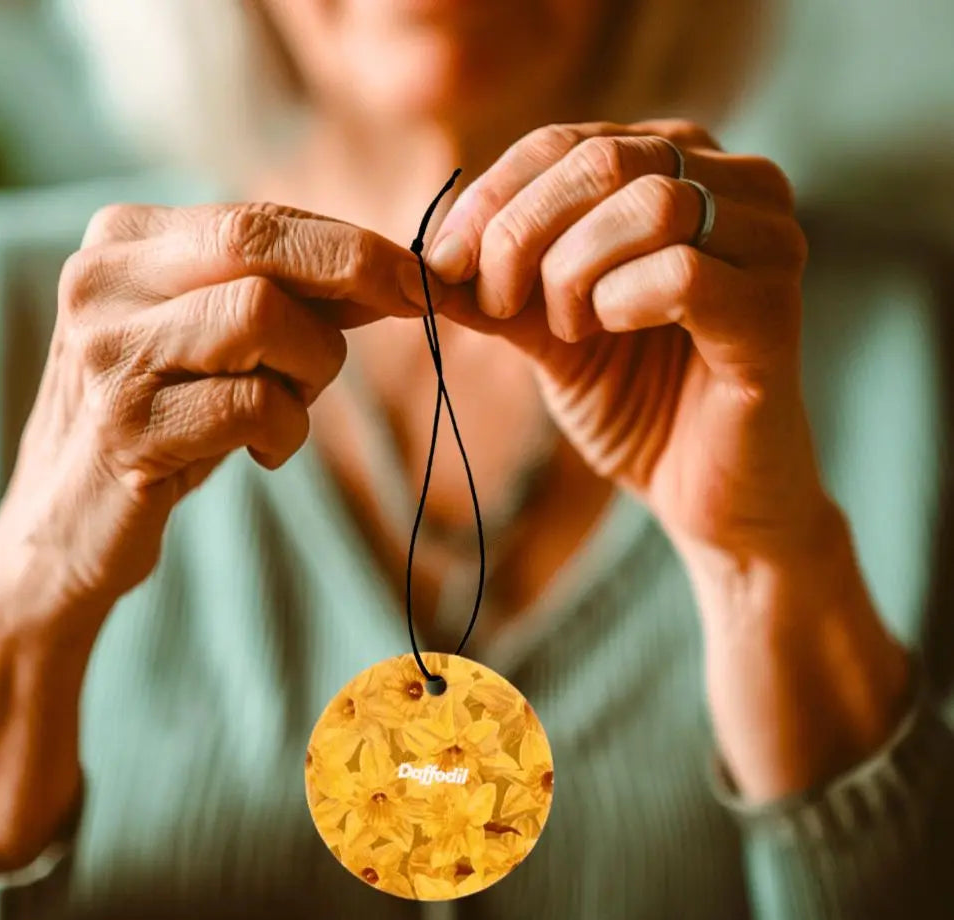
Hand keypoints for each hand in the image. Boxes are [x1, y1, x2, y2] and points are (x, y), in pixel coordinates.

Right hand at [0, 200, 437, 611]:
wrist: (69, 516)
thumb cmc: (164, 419)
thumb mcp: (217, 341)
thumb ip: (290, 298)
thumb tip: (400, 273)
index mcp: (124, 241)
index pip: (259, 218)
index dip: (354, 244)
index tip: (422, 275)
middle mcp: (102, 280)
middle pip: (258, 241)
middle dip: (356, 270)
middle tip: (416, 303)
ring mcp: (107, 353)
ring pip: (263, 316)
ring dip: (313, 370)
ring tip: (290, 405)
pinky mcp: (124, 428)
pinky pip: (255, 406)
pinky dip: (288, 431)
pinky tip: (261, 452)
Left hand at [427, 119, 825, 564]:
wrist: (705, 498)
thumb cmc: (637, 407)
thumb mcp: (549, 333)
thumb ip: (498, 288)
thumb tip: (422, 258)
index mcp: (680, 170)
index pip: (567, 142)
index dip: (491, 197)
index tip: (443, 263)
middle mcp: (736, 187)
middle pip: (605, 160)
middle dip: (521, 232)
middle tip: (494, 301)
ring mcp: (768, 245)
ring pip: (652, 203)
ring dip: (574, 269)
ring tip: (568, 328)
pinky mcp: (775, 312)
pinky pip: (685, 272)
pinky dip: (621, 301)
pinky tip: (608, 332)